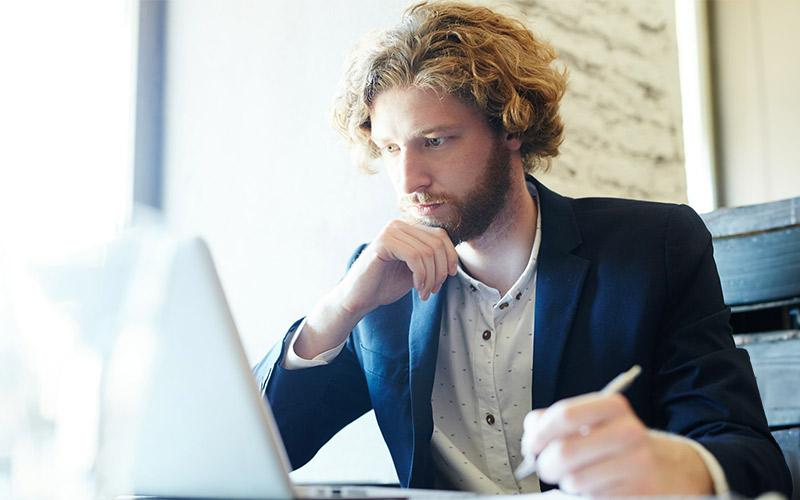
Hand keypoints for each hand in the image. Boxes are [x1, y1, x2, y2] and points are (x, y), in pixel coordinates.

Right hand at [295, 219, 456, 357]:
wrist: (360, 298)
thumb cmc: (386, 284)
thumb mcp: (416, 269)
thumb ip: (432, 259)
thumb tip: (454, 257)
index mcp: (407, 227)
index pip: (441, 235)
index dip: (450, 256)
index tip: (448, 277)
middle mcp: (399, 224)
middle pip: (437, 242)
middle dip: (441, 270)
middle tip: (434, 289)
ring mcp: (391, 230)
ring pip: (428, 251)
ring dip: (431, 277)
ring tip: (425, 292)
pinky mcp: (384, 242)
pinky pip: (415, 257)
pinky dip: (422, 276)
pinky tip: (418, 288)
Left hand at [520, 393, 712, 495]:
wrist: (668, 469)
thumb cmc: (618, 443)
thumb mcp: (592, 420)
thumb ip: (555, 420)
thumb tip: (531, 433)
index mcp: (613, 406)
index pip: (564, 415)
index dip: (539, 433)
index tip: (531, 445)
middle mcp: (629, 432)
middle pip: (565, 451)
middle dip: (546, 464)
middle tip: (545, 467)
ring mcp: (637, 465)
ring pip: (575, 480)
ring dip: (567, 482)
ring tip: (577, 476)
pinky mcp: (638, 494)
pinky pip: (592, 498)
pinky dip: (586, 495)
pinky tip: (597, 486)